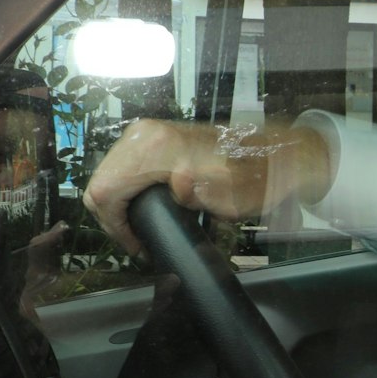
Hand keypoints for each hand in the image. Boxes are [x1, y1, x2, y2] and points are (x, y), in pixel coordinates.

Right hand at [84, 119, 330, 254]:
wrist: (275, 155)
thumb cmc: (255, 179)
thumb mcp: (232, 197)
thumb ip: (202, 194)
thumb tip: (178, 185)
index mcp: (156, 147)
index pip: (104, 192)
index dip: (114, 226)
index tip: (136, 246)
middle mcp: (145, 134)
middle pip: (101, 181)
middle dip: (112, 217)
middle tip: (137, 241)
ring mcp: (150, 132)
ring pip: (110, 173)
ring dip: (119, 202)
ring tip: (140, 227)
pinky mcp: (157, 136)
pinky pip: (125, 165)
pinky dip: (129, 187)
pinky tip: (145, 205)